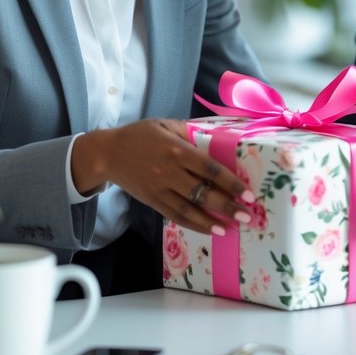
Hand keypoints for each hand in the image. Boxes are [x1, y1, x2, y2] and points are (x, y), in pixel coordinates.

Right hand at [71, 119, 254, 236]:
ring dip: (212, 221)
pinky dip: (194, 224)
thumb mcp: (165, 124)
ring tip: (231, 228)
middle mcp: (170, 172)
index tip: (248, 193)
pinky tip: (210, 229)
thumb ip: (189, 131)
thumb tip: (215, 138)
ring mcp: (160, 189)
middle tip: (247, 216)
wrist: (107, 154)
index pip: (209, 169)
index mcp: (177, 150)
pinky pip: (176, 216)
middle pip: (203, 193)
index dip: (231, 182)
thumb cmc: (139, 135)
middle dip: (227, 206)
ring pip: (189, 209)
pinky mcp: (153, 201)